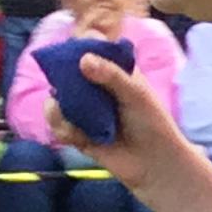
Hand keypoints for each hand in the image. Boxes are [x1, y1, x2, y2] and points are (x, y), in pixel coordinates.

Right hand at [48, 51, 191, 190]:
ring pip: (58, 100)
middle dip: (61, 76)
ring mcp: (86, 111)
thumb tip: (84, 59)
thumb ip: (112, 76)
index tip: (75, 49)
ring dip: (56, 105)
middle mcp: (96, 89)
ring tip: (59, 108)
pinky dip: (61, 127)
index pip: (92, 52)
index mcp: (114, 73)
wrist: (156, 163)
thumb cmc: (153, 124)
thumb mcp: (136, 95)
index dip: (82, 48)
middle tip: (61, 81)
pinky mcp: (78, 133)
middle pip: (68, 73)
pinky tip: (71, 132)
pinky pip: (59, 126)